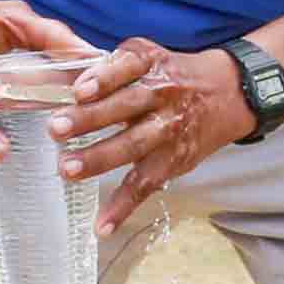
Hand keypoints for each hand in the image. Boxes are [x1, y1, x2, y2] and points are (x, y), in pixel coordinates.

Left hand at [56, 32, 256, 233]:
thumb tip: (60, 82)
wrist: (228, 93)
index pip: (128, 67)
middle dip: (89, 119)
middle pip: (125, 107)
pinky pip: (146, 185)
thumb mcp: (147, 57)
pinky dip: (123, 207)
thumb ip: (108, 67)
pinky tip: (102, 226)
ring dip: (99, 159)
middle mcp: (163, 96)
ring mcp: (169, 131)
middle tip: (55, 128)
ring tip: (67, 169)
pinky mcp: (174, 161)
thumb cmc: (171, 74)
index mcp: (152, 65)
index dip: (104, 78)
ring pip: (133, 146)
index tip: (79, 90)